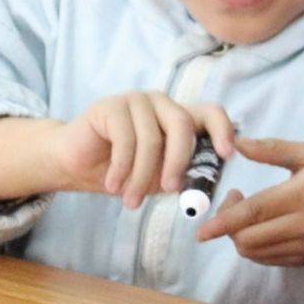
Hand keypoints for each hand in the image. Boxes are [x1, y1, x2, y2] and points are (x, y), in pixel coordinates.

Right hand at [52, 93, 234, 209]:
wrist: (77, 166)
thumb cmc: (125, 172)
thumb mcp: (159, 178)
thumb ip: (182, 176)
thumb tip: (205, 187)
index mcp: (180, 117)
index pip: (211, 113)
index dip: (223, 130)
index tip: (226, 154)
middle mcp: (162, 103)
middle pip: (182, 124)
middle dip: (178, 161)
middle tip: (170, 190)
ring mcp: (137, 100)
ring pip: (150, 138)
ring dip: (141, 176)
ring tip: (131, 202)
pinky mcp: (111, 106)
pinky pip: (124, 139)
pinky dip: (121, 168)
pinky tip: (113, 185)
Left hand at [195, 138, 303, 297]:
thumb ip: (274, 150)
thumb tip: (238, 144)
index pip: (255, 213)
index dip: (224, 221)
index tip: (202, 230)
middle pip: (248, 238)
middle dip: (228, 225)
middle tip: (233, 200)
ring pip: (254, 252)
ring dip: (239, 236)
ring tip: (246, 212)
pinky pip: (267, 259)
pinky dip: (254, 245)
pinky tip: (261, 225)